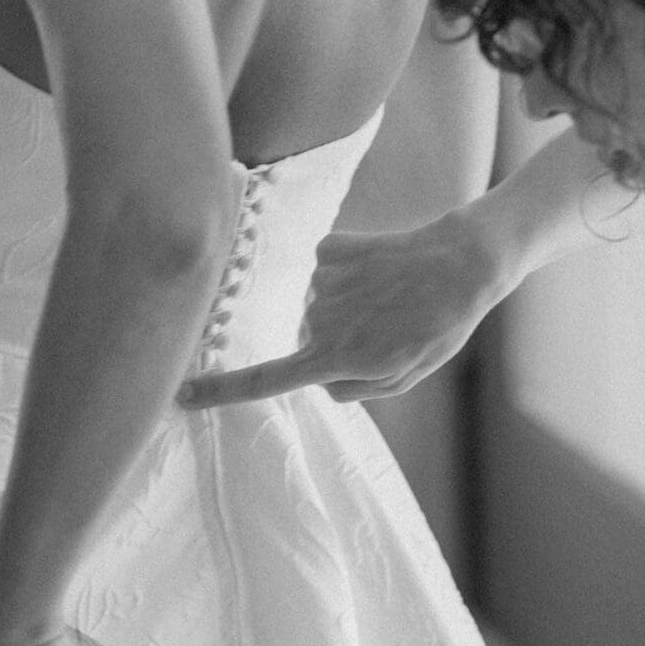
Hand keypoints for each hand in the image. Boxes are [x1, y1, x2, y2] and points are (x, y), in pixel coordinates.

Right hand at [177, 205, 504, 409]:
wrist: (463, 264)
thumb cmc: (438, 327)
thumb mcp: (402, 377)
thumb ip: (353, 388)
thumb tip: (318, 377)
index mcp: (334, 359)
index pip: (264, 381)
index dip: (220, 392)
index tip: (181, 396)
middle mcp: (316, 321)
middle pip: (308, 341)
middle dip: (340, 340)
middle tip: (389, 328)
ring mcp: (319, 283)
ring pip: (319, 306)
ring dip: (350, 305)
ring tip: (393, 298)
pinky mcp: (328, 249)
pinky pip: (326, 269)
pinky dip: (350, 272)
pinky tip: (382, 270)